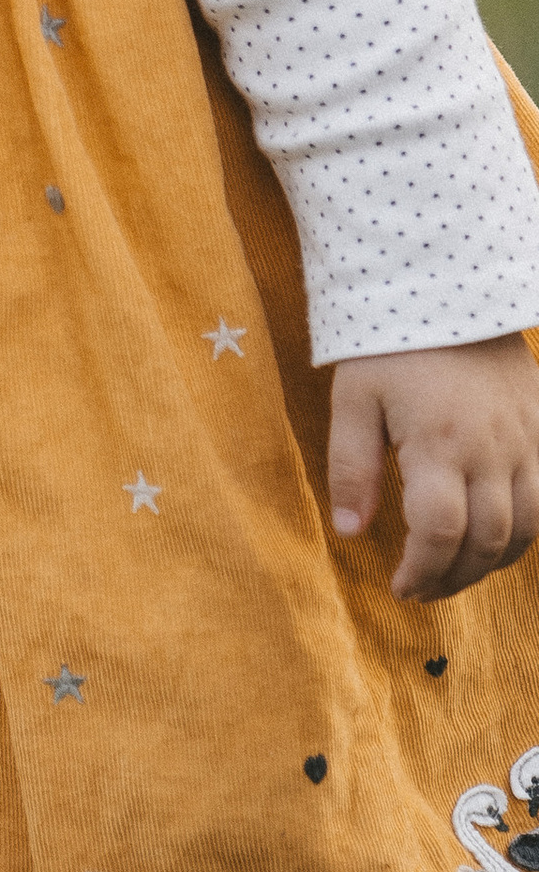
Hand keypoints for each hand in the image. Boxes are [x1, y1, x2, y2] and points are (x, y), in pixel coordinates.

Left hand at [328, 333, 538, 599]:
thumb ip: (351, 467)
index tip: (399, 586)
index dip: (421, 571)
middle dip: (453, 577)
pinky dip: (526, 532)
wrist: (448, 283)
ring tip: (453, 570)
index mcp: (438, 441)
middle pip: (486, 541)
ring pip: (526, 530)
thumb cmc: (391, 342)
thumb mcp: (354, 397)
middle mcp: (492, 448)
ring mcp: (527, 440)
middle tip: (422, 587)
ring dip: (491, 563)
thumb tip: (351, 532)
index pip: (439, 531)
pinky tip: (494, 538)